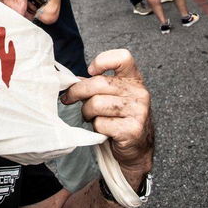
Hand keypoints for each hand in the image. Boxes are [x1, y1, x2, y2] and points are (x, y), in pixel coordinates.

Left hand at [61, 50, 152, 186]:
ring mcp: (138, 111)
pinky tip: (102, 130)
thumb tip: (69, 79)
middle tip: (68, 98)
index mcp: (134, 80)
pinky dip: (96, 127)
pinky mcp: (133, 129)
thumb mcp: (112, 97)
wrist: (137, 150)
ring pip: (96, 104)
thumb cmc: (119, 120)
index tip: (90, 72)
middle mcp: (140, 93)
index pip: (123, 57)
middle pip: (99, 83)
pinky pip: (101, 123)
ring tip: (89, 117)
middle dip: (77, 91)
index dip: (103, 61)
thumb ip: (95, 85)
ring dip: (86, 112)